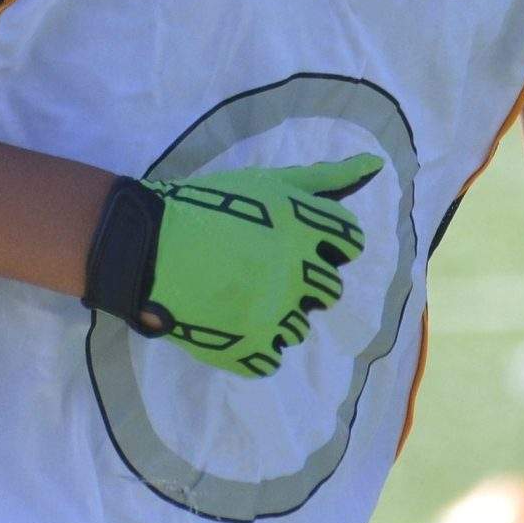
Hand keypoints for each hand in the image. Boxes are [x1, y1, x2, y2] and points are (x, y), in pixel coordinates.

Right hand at [135, 159, 379, 377]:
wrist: (146, 246)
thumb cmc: (209, 205)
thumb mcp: (268, 182)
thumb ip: (326, 178)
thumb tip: (378, 165)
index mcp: (306, 230)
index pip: (350, 241)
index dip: (326, 240)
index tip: (294, 238)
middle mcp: (298, 274)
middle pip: (329, 288)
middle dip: (303, 278)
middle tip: (260, 265)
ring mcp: (274, 316)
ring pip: (301, 327)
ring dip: (278, 313)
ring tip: (238, 291)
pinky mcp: (249, 348)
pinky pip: (271, 357)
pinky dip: (253, 344)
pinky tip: (228, 316)